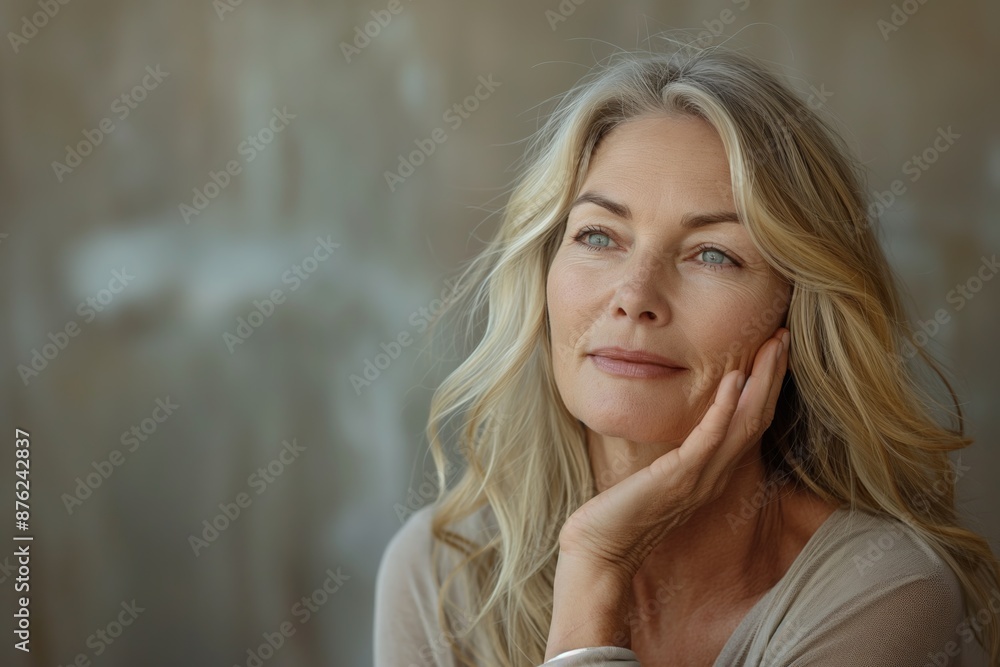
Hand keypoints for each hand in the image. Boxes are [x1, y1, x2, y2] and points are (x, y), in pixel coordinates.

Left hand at [544, 327, 789, 658]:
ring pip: (745, 423)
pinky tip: (733, 378)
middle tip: (786, 335)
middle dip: (773, 375)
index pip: (751, 422)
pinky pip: (709, 439)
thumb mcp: (655, 474)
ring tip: (773, 345)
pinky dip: (724, 407)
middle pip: (758, 417)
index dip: (767, 386)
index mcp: (711, 471)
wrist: (601, 550)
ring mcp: (700, 477)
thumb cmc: (621, 511)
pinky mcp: (679, 478)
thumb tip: (674, 426)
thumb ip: (673, 454)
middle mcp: (714, 474)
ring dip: (762, 382)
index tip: (774, 349)